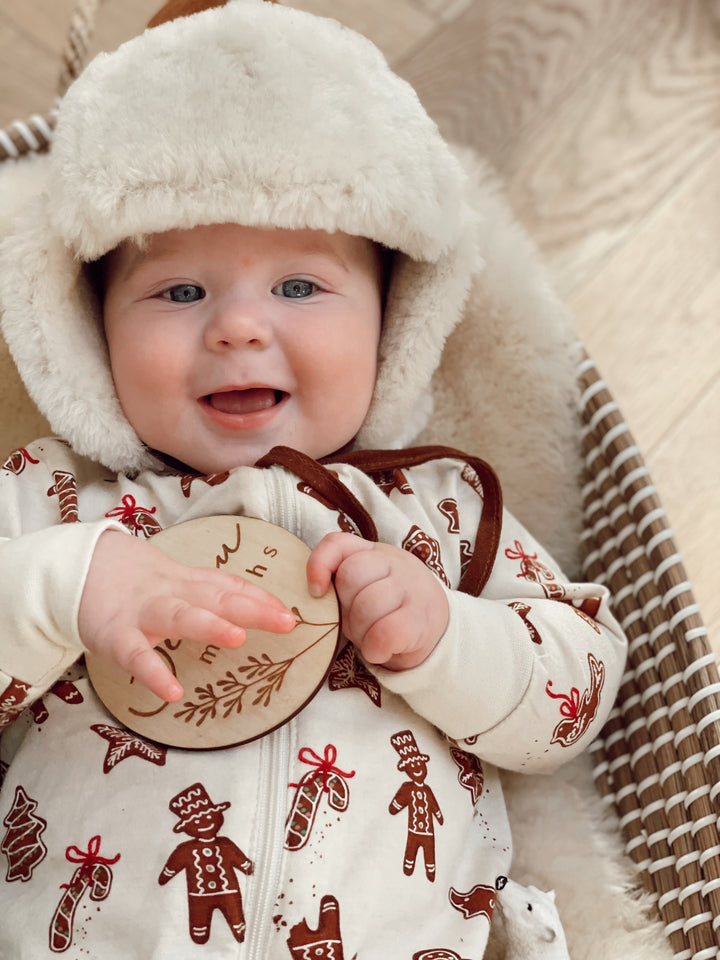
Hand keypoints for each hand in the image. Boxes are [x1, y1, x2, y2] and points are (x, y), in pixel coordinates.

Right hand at [79, 530, 295, 701]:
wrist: (77, 567)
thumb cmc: (136, 582)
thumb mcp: (176, 582)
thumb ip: (211, 593)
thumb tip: (258, 607)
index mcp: (187, 582)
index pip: (229, 586)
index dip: (260, 598)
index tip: (290, 612)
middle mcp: (171, 594)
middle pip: (215, 597)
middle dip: (251, 609)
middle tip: (285, 622)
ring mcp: (143, 613)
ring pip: (179, 616)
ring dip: (208, 625)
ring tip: (237, 638)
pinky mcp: (115, 635)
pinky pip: (136, 656)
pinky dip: (153, 672)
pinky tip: (171, 692)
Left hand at [307, 533, 448, 670]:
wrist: (437, 632)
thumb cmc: (387, 610)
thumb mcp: (363, 588)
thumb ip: (339, 581)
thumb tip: (312, 594)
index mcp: (374, 552)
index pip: (338, 543)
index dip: (319, 565)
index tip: (316, 593)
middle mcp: (395, 563)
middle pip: (351, 576)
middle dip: (346, 607)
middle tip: (357, 622)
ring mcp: (411, 589)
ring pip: (368, 604)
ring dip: (361, 630)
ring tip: (371, 636)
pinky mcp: (422, 620)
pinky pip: (385, 632)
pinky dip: (375, 647)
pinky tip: (380, 650)